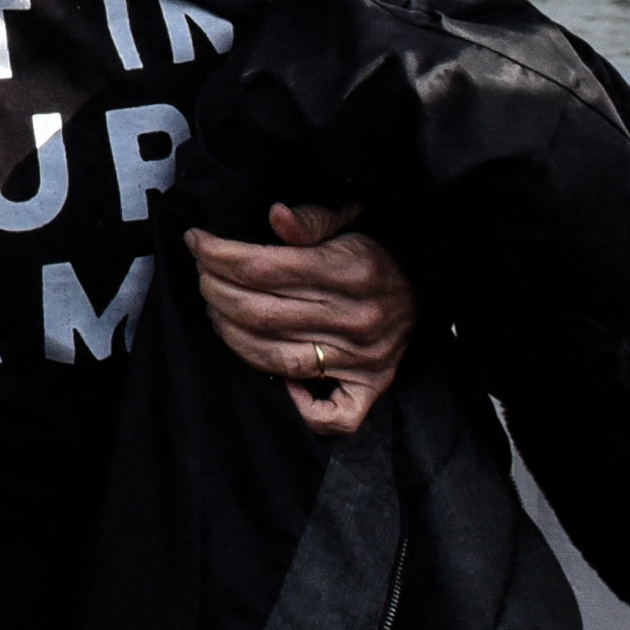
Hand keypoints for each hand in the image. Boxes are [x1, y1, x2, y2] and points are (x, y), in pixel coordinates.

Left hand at [191, 203, 416, 437]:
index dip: (220, 255)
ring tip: (215, 312)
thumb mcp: (352, 216)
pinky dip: (297, 406)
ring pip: (277, 359)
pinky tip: (275, 383)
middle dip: (215, 292)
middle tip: (200, 276)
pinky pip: (330, 414)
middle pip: (261, 313)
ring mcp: (364, 359)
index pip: (264, 268)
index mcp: (352, 270)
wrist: (432, 281)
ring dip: (233, 337)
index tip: (196, 243)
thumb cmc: (378, 247)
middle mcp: (357, 318)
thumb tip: (276, 215)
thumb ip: (313, 218)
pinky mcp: (371, 386)